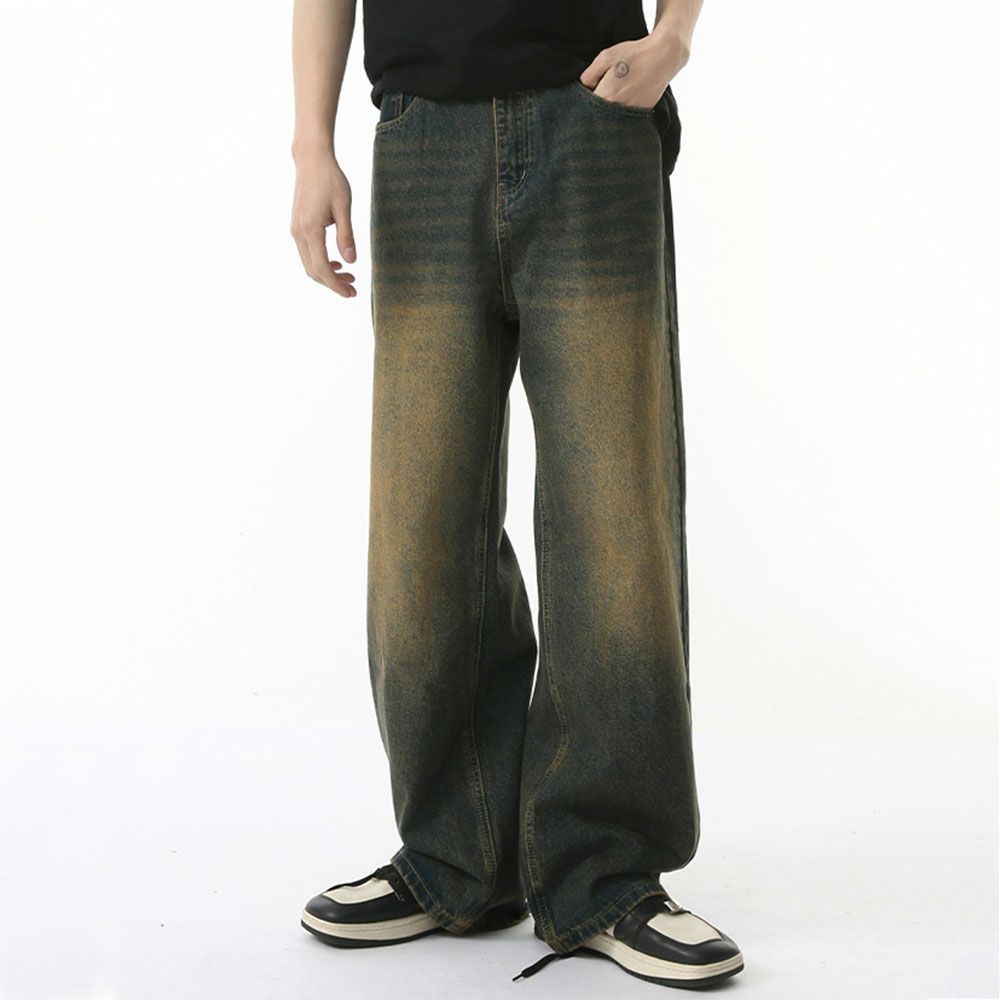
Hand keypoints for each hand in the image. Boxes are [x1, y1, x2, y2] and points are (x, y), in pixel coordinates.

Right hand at [290, 148, 356, 297]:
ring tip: (349, 276)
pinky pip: (307, 253)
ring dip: (327, 274)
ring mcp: (295, 231)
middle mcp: (299, 233)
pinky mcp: (297, 227)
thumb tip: (351, 261)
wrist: (311, 161)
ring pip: (309, 264)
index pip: (322, 268)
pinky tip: (336, 262)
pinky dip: (321, 263)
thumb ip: (346, 235)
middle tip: (354, 288)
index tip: (351, 293)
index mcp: (310, 230)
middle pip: (313, 271)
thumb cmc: (331, 180)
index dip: (336, 285)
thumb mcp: (344, 207)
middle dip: (333, 283)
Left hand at [579, 30, 690, 109]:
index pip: (586, 109)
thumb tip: (584, 88)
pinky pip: (626, 118)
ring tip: (618, 92)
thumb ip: (589, 75)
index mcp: (606, 96)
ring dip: (610, 111)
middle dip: (596, 109)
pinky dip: (623, 111)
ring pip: (613, 119)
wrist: (663, 56)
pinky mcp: (642, 114)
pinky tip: (627, 96)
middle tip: (604, 91)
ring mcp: (631, 114)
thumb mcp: (605, 57)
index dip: (585, 102)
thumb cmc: (634, 54)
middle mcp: (618, 110)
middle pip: (599, 117)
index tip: (589, 94)